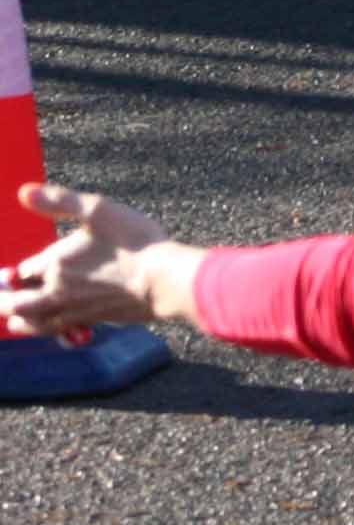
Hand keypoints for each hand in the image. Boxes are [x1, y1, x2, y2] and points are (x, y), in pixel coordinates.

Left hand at [2, 184, 207, 335]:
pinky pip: (58, 332)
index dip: (15, 271)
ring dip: (19, 320)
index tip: (13, 271)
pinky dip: (47, 332)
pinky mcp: (93, 321)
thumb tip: (23, 192)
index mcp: (54, 263)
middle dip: (4, 301)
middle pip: (16, 303)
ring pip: (33, 322)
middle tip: (1, 299)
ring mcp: (74, 310)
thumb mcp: (99, 210)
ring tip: (13, 319)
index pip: (22, 271)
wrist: (165, 280)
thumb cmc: (135, 242)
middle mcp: (57, 290)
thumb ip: (59, 201)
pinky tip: (51, 328)